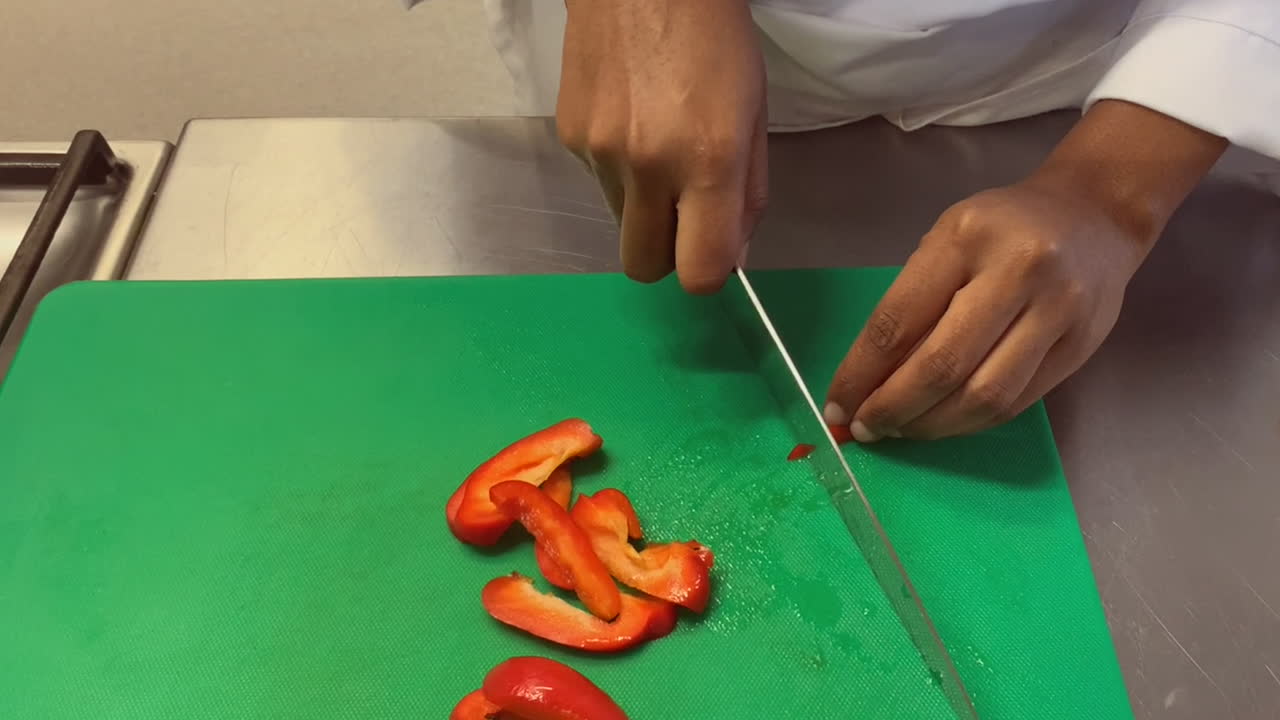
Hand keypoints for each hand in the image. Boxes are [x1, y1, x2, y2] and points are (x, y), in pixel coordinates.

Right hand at [556, 0, 767, 292]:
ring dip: (644, 208)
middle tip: (684, 216)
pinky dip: (619, 171)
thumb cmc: (714, 36)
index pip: (698, 271)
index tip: (713, 252)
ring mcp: (599, 152)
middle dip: (666, 256)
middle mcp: (648, 165)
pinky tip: (632, 120)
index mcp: (707, 159)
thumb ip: (748, 194)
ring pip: (622, 224)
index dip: (708, 274)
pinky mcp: (568, 138)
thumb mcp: (754, 112)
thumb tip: (733, 256)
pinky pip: (599, 184)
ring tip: (658, 147)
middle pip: (644, 268)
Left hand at [823, 178, 1145, 440]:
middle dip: (893, 408)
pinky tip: (942, 423)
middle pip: (942, 365)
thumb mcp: (946, 240)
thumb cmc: (1001, 227)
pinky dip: (969, 422)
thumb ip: (911, 304)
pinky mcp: (1081, 347)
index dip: (860, 374)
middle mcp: (1017, 272)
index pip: (898, 321)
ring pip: (983, 395)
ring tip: (901, 431)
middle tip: (864, 429)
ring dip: (931, 426)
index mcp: (965, 238)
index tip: (836, 405)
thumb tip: (866, 381)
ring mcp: (1056, 312)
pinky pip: (1015, 403)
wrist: (1094, 215)